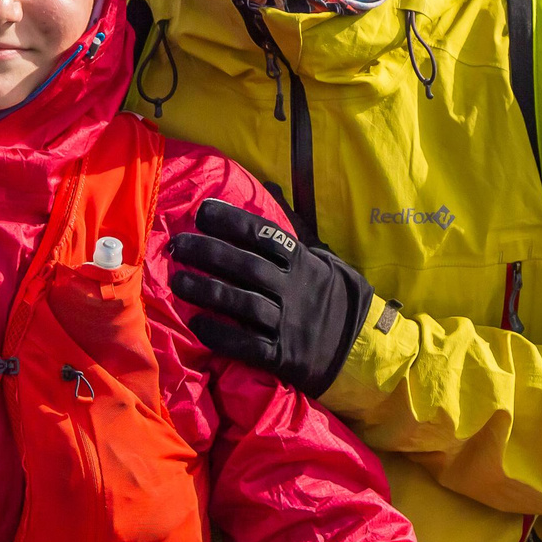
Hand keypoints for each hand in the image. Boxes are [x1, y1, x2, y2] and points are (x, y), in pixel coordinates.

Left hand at [169, 198, 373, 396]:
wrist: (363, 347)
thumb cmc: (332, 297)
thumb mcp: (322, 257)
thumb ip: (293, 226)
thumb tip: (271, 185)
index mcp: (303, 262)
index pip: (264, 236)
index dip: (232, 222)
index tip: (202, 212)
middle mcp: (294, 289)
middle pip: (247, 266)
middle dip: (209, 253)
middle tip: (178, 245)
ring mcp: (289, 324)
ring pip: (243, 304)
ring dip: (207, 291)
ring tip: (177, 281)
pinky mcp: (284, 356)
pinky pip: (248, 345)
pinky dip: (221, 335)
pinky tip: (197, 324)